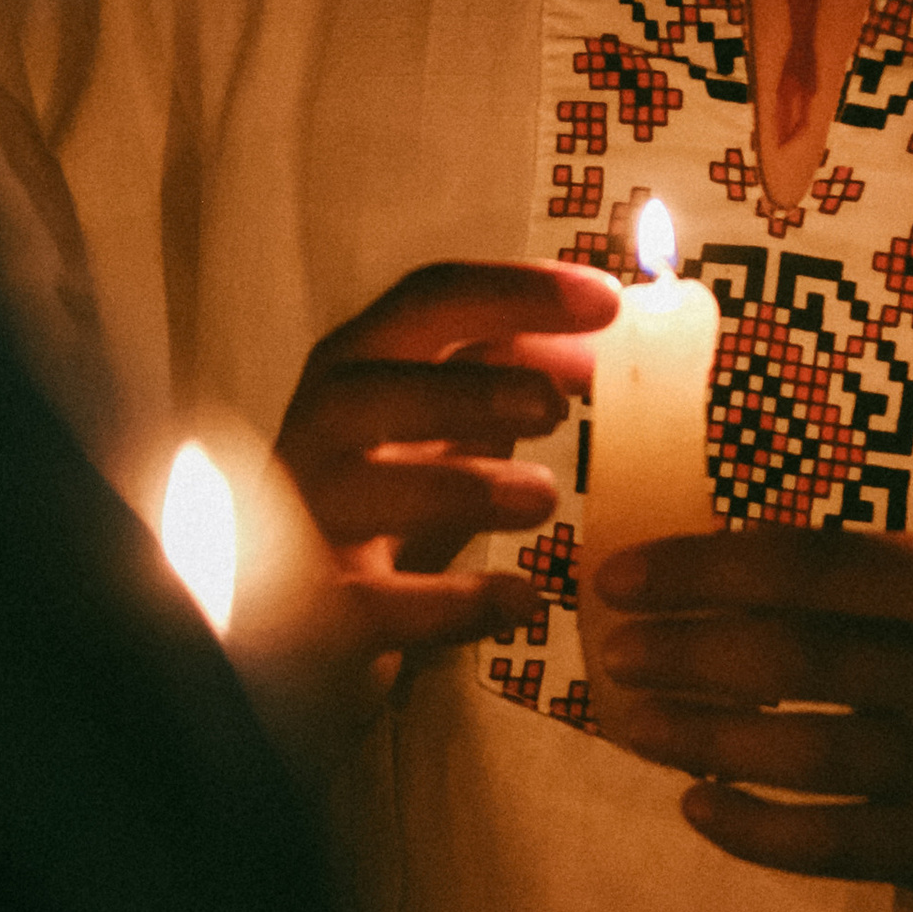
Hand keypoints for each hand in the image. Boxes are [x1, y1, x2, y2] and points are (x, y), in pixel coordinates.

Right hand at [275, 262, 618, 722]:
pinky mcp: (318, 613)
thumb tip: (600, 342)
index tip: (608, 302)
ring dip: (463, 486)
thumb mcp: (443, 427)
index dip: (517, 292)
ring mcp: (309, 522)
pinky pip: (379, 604)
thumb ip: (507, 379)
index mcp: (359, 366)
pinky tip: (524, 600)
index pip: (430, 301)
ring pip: (364, 489)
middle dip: (469, 389)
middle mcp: (320, 432)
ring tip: (545, 498)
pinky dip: (456, 602)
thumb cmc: (387, 498)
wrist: (304, 619)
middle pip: (375, 387)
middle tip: (555, 407)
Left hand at [594, 528, 912, 911]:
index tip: (615, 579)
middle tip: (612, 655)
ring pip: (809, 750)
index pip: (804, 564)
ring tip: (631, 727)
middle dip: (688, 652)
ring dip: (703, 737)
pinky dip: (753, 827)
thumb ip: (836, 577)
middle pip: (799, 655)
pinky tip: (695, 805)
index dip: (700, 570)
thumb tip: (684, 571)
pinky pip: (832, 842)